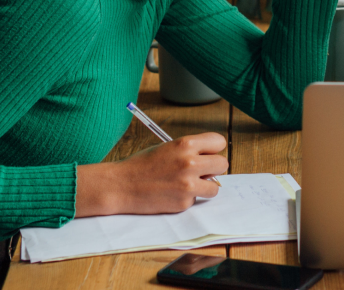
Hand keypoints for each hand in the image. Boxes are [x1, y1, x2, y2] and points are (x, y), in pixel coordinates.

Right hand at [77, 132, 227, 216]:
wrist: (120, 185)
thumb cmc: (141, 165)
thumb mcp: (166, 148)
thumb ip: (189, 151)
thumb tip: (210, 159)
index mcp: (185, 144)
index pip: (219, 142)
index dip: (213, 148)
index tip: (208, 153)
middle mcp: (190, 163)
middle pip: (222, 163)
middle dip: (213, 168)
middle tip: (201, 171)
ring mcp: (188, 185)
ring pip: (215, 186)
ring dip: (205, 186)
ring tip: (188, 184)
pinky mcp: (184, 202)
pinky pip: (197, 199)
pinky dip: (188, 198)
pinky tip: (171, 194)